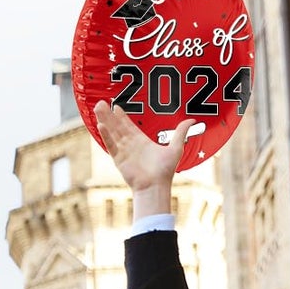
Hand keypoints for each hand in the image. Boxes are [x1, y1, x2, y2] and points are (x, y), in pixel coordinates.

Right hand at [93, 99, 190, 217]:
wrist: (155, 186)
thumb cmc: (165, 171)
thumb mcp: (176, 148)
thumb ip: (180, 133)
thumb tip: (192, 120)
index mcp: (141, 142)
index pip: (129, 126)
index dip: (122, 116)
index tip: (116, 106)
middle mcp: (130, 145)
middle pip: (117, 126)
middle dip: (110, 115)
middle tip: (102, 102)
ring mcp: (123, 151)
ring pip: (112, 132)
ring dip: (105, 120)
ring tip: (97, 108)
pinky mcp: (118, 158)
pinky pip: (111, 145)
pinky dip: (106, 136)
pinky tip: (100, 125)